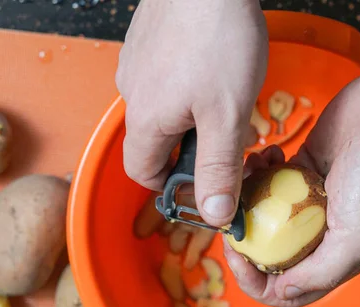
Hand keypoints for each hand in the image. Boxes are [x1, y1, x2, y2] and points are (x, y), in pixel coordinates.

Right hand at [116, 0, 267, 226]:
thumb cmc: (218, 39)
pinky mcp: (148, 40)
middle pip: (154, 140)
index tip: (202, 180)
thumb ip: (220, 168)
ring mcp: (137, 63)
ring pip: (162, 107)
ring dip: (192, 114)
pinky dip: (187, 85)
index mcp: (146, 119)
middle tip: (227, 134)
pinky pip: (164, 77)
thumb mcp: (227, 115)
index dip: (171, 184)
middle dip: (191, 147)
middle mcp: (133, 92)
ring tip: (224, 96)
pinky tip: (212, 66)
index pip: (142, 172)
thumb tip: (213, 215)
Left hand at [223, 71, 359, 306]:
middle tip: (231, 225)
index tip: (238, 259)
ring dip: (250, 201)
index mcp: (339, 255)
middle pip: (273, 253)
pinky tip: (264, 157)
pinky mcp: (303, 168)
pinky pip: (270, 179)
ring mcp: (311, 200)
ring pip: (267, 214)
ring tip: (248, 181)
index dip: (259, 282)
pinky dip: (260, 170)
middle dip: (247, 243)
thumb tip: (283, 293)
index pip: (293, 288)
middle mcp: (324, 231)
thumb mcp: (359, 238)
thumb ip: (322, 272)